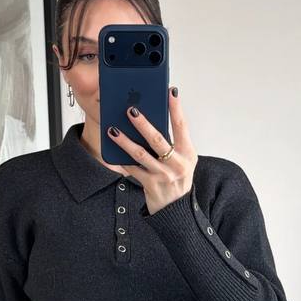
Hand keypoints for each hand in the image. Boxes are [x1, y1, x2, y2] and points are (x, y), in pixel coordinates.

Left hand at [105, 87, 196, 216]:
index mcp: (188, 152)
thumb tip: (153, 117)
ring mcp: (163, 175)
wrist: (176, 209)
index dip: (176, 108)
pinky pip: (133, 169)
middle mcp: (177, 163)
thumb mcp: (183, 159)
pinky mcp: (151, 185)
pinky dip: (122, 160)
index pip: (182, 126)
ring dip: (125, 141)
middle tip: (130, 109)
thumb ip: (173, 142)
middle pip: (158, 139)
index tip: (170, 92)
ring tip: (113, 129)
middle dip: (143, 123)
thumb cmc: (177, 177)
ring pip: (141, 154)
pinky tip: (112, 151)